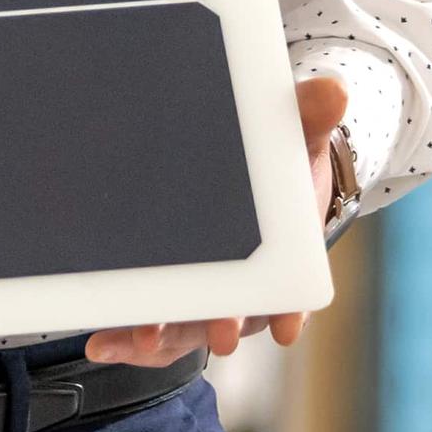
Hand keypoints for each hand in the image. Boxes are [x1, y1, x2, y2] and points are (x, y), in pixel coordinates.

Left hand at [81, 73, 349, 364]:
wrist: (249, 174)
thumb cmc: (279, 164)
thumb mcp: (297, 138)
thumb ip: (310, 115)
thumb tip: (333, 88)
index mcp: (282, 259)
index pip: (289, 294)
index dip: (287, 311)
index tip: (286, 328)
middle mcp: (243, 289)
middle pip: (231, 319)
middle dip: (218, 327)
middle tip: (213, 332)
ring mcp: (203, 297)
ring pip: (185, 331)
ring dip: (161, 340)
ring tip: (135, 343)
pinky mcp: (166, 293)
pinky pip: (147, 321)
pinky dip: (125, 336)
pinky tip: (98, 343)